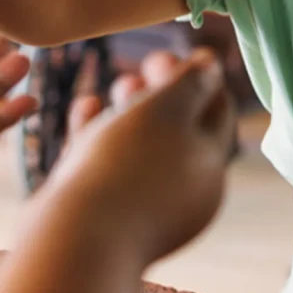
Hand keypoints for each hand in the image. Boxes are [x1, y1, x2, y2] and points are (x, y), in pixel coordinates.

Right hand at [49, 50, 235, 261]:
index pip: (217, 114)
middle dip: (164, 92)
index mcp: (208, 170)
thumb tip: (211, 62)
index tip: (169, 53)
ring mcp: (139, 202)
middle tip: (146, 64)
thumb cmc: (125, 168)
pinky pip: (103, 161)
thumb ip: (191, 84)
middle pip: (179, 130)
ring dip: (131, 110)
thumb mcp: (166, 112)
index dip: (199, 77)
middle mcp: (180, 190)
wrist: (74, 240)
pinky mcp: (100, 207)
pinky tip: (86, 104)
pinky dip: (98, 131)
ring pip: (139, 145)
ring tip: (121, 82)